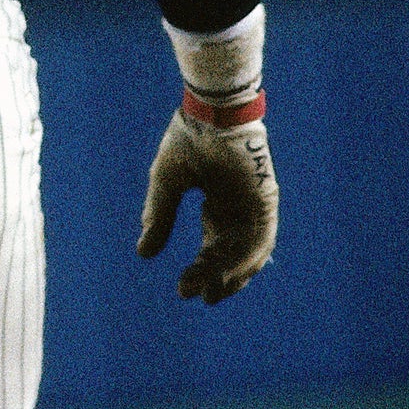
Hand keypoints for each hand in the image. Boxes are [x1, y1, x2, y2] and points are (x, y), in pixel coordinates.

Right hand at [137, 106, 277, 302]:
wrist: (211, 113)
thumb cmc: (188, 139)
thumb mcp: (166, 184)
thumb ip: (158, 217)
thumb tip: (144, 254)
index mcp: (218, 203)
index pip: (214, 246)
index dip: (202, 269)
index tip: (184, 288)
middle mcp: (239, 209)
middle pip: (233, 254)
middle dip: (217, 278)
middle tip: (199, 296)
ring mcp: (254, 205)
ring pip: (248, 251)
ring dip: (232, 274)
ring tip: (213, 293)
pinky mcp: (265, 200)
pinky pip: (260, 237)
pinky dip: (246, 257)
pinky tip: (228, 273)